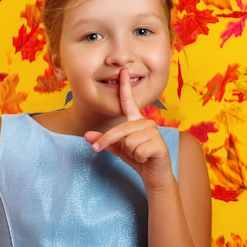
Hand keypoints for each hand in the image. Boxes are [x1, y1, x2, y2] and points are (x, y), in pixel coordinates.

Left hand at [84, 68, 172, 189]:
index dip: (125, 86)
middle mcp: (146, 122)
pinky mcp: (159, 144)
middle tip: (97, 150)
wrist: (154, 176)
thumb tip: (86, 135)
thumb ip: (103, 141)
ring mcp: (154, 132)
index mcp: (136, 121)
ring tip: (139, 155)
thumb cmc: (137, 159)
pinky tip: (146, 158)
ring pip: (128, 142)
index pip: (128, 101)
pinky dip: (138, 158)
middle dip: (108, 141)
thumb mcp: (118, 149)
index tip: (123, 70)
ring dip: (130, 153)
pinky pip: (137, 151)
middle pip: (120, 129)